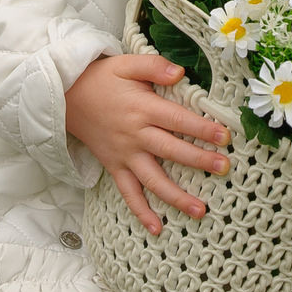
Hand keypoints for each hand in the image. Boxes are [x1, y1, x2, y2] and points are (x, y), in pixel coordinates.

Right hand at [65, 53, 230, 235]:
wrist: (66, 97)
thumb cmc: (102, 79)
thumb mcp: (127, 63)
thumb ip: (154, 66)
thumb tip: (181, 72)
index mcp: (142, 108)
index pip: (178, 120)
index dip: (201, 128)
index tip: (225, 136)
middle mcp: (135, 135)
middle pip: (171, 151)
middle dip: (199, 161)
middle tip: (224, 168)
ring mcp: (125, 155)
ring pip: (153, 180)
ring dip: (176, 197)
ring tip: (200, 210)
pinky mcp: (115, 167)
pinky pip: (128, 193)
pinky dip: (141, 212)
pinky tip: (157, 228)